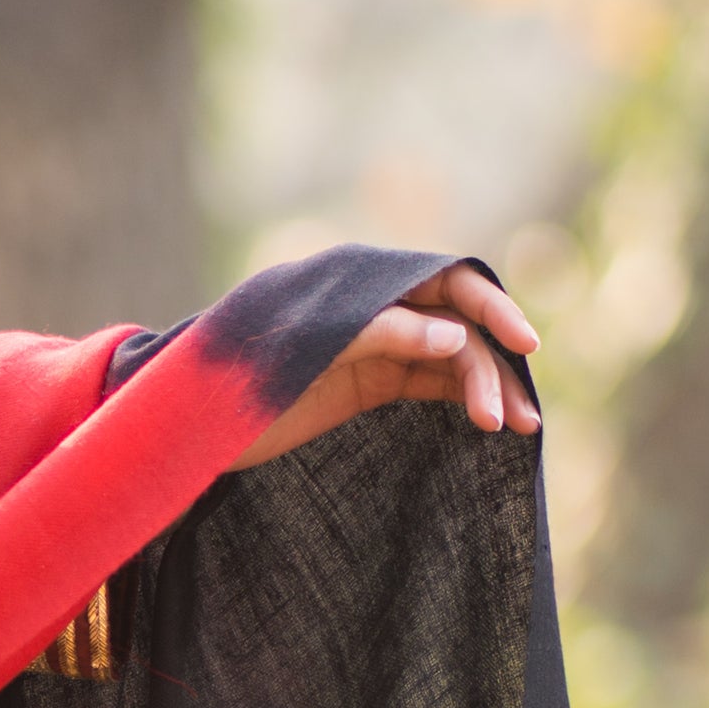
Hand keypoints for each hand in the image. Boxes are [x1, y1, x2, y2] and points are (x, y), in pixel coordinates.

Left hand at [239, 265, 539, 469]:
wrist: (184, 417)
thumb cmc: (237, 374)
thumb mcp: (309, 353)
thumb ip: (381, 335)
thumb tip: (457, 337)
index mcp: (358, 278)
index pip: (444, 280)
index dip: (490, 308)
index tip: (524, 345)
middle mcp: (373, 303)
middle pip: (456, 321)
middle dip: (494, 363)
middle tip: (522, 417)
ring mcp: (371, 343)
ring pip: (448, 355)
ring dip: (485, 387)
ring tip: (515, 429)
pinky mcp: (366, 380)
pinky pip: (428, 380)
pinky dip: (461, 398)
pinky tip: (490, 421)